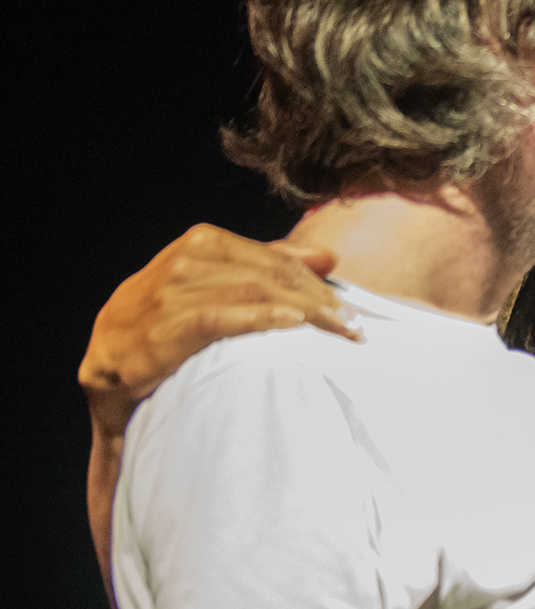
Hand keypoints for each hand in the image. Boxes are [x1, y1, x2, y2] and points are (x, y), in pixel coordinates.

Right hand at [78, 223, 351, 436]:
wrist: (107, 365)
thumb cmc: (169, 325)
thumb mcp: (217, 287)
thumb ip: (268, 268)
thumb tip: (327, 257)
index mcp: (202, 243)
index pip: (275, 258)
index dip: (318, 284)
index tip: (351, 312)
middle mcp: (184, 261)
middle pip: (270, 276)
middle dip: (319, 301)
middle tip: (354, 328)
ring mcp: (168, 293)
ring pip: (251, 293)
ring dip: (304, 312)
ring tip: (338, 333)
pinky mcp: (159, 329)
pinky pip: (218, 317)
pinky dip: (258, 318)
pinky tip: (292, 325)